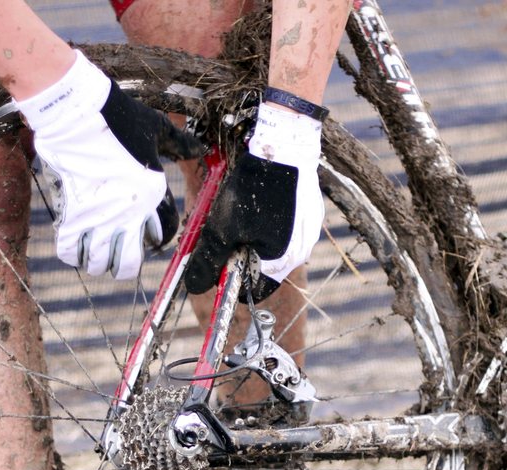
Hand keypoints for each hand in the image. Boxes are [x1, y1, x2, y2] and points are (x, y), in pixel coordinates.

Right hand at [16, 50, 178, 278]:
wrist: (75, 112)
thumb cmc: (118, 117)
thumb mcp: (157, 129)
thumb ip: (179, 145)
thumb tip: (199, 149)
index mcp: (152, 193)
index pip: (163, 233)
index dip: (158, 238)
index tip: (148, 237)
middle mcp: (127, 212)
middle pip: (130, 262)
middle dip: (126, 265)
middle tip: (120, 258)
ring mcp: (98, 217)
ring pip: (99, 262)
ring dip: (99, 262)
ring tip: (97, 254)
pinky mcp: (70, 214)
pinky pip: (71, 250)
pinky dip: (74, 254)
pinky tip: (76, 246)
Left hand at [184, 103, 323, 297]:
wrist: (285, 142)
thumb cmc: (253, 187)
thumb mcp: (221, 227)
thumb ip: (208, 260)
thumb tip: (194, 287)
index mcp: (282, 263)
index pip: (252, 290)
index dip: (229, 278)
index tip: (215, 258)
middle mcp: (301, 253)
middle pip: (261, 266)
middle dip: (239, 252)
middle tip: (224, 228)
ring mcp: (309, 231)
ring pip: (273, 244)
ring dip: (253, 233)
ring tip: (242, 207)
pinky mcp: (311, 210)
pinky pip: (287, 224)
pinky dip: (269, 216)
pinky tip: (261, 196)